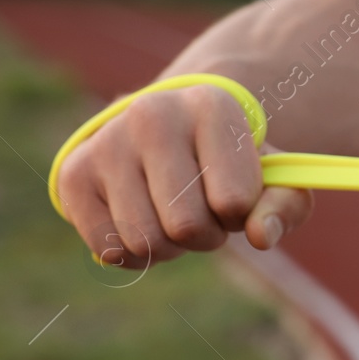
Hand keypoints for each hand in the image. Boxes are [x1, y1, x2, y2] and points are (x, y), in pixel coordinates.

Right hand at [56, 84, 313, 269]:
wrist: (167, 129)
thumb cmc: (227, 160)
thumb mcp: (270, 175)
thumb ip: (285, 204)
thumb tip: (261, 236)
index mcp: (211, 105)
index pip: (233, 201)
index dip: (240, 215)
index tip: (235, 195)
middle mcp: (152, 115)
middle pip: (187, 226)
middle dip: (205, 237)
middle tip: (205, 212)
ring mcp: (107, 142)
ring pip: (146, 242)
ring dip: (170, 248)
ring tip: (173, 214)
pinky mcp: (73, 174)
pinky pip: (110, 250)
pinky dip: (135, 254)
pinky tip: (142, 221)